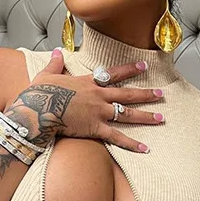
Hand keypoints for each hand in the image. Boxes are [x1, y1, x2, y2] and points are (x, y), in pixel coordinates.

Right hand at [7, 49, 165, 152]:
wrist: (37, 110)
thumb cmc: (38, 93)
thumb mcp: (46, 74)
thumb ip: (55, 63)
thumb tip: (57, 52)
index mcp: (88, 82)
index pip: (114, 73)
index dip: (130, 69)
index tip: (144, 66)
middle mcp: (98, 96)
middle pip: (127, 94)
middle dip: (146, 94)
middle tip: (161, 94)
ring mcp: (99, 112)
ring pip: (127, 114)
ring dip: (146, 116)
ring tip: (160, 118)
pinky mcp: (96, 128)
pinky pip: (118, 138)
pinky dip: (132, 144)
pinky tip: (145, 148)